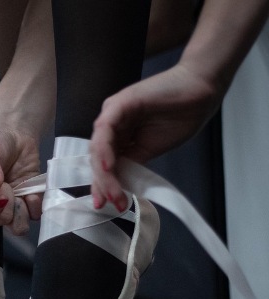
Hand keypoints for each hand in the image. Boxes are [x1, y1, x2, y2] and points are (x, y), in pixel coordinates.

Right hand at [0, 124, 42, 235]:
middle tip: (9, 189)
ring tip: (23, 196)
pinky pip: (33, 212)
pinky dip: (35, 206)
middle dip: (6, 209)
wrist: (14, 129)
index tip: (0, 199)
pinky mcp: (26, 197)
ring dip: (22, 214)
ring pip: (16, 224)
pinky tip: (33, 194)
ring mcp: (9, 202)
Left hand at [89, 63, 220, 209]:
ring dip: (104, 174)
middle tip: (112, 204)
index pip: (103, 164)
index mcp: (118, 136)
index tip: (107, 205)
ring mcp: (113, 113)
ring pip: (98, 147)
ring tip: (113, 194)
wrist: (202, 92)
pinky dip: (105, 149)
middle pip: (97, 158)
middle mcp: (111, 125)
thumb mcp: (151, 149)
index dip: (104, 185)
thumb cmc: (180, 116)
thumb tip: (120, 185)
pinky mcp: (120, 103)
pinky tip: (108, 166)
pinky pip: (106, 129)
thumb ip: (133, 163)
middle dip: (104, 184)